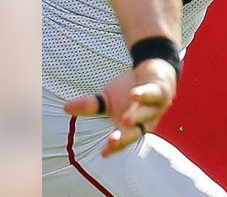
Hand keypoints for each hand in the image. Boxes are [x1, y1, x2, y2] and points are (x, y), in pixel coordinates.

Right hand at [63, 58, 177, 156]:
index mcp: (131, 127)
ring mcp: (154, 106)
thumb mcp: (107, 99)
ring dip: (137, 116)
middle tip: (113, 140)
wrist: (153, 73)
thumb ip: (90, 106)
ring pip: (147, 113)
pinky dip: (144, 93)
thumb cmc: (128, 91)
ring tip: (125, 119)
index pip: (123, 141)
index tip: (103, 153)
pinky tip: (134, 94)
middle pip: (137, 132)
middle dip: (126, 138)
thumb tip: (65, 108)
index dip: (114, 147)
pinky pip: (153, 93)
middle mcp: (145, 120)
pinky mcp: (160, 90)